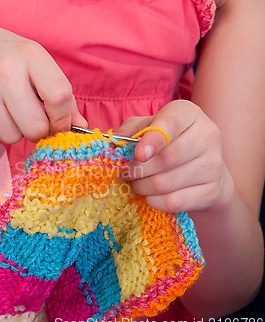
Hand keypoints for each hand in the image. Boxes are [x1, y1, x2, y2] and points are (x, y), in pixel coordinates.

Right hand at [0, 22, 86, 142]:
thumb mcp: (30, 60)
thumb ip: (57, 91)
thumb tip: (80, 125)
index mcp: (27, 54)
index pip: (59, 97)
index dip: (62, 119)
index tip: (57, 123)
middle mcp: (1, 71)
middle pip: (35, 127)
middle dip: (36, 130)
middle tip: (26, 116)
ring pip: (11, 138)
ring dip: (11, 130)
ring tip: (0, 108)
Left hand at [116, 100, 233, 211]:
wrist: (202, 168)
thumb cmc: (166, 143)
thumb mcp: (146, 128)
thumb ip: (129, 130)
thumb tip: (114, 141)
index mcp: (188, 113)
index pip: (170, 124)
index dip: (152, 140)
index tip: (139, 154)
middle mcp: (207, 135)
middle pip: (166, 159)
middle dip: (138, 170)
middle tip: (126, 174)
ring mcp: (214, 164)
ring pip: (166, 183)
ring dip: (142, 187)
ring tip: (136, 184)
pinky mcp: (213, 190)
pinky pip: (174, 201)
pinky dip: (155, 202)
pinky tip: (151, 196)